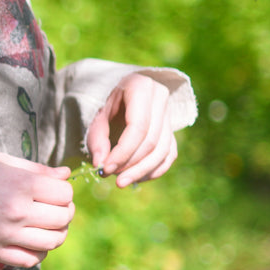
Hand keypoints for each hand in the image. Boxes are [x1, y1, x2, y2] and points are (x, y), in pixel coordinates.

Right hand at [0, 152, 74, 269]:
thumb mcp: (2, 161)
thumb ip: (36, 169)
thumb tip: (65, 174)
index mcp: (20, 184)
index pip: (64, 193)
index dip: (64, 190)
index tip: (54, 189)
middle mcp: (16, 211)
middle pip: (63, 218)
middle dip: (65, 211)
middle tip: (56, 207)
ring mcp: (6, 234)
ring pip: (52, 241)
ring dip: (57, 233)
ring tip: (49, 225)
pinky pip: (31, 260)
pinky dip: (39, 252)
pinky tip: (34, 241)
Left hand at [87, 73, 178, 187]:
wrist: (124, 95)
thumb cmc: (108, 105)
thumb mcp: (97, 117)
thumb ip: (97, 140)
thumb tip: (100, 165)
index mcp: (141, 87)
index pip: (137, 127)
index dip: (123, 152)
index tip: (107, 169)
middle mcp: (160, 98)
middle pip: (151, 141)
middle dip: (132, 164)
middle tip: (114, 179)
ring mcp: (169, 114)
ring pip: (163, 150)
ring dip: (142, 171)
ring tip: (122, 181)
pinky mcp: (172, 129)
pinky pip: (169, 155)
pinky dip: (154, 170)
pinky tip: (138, 178)